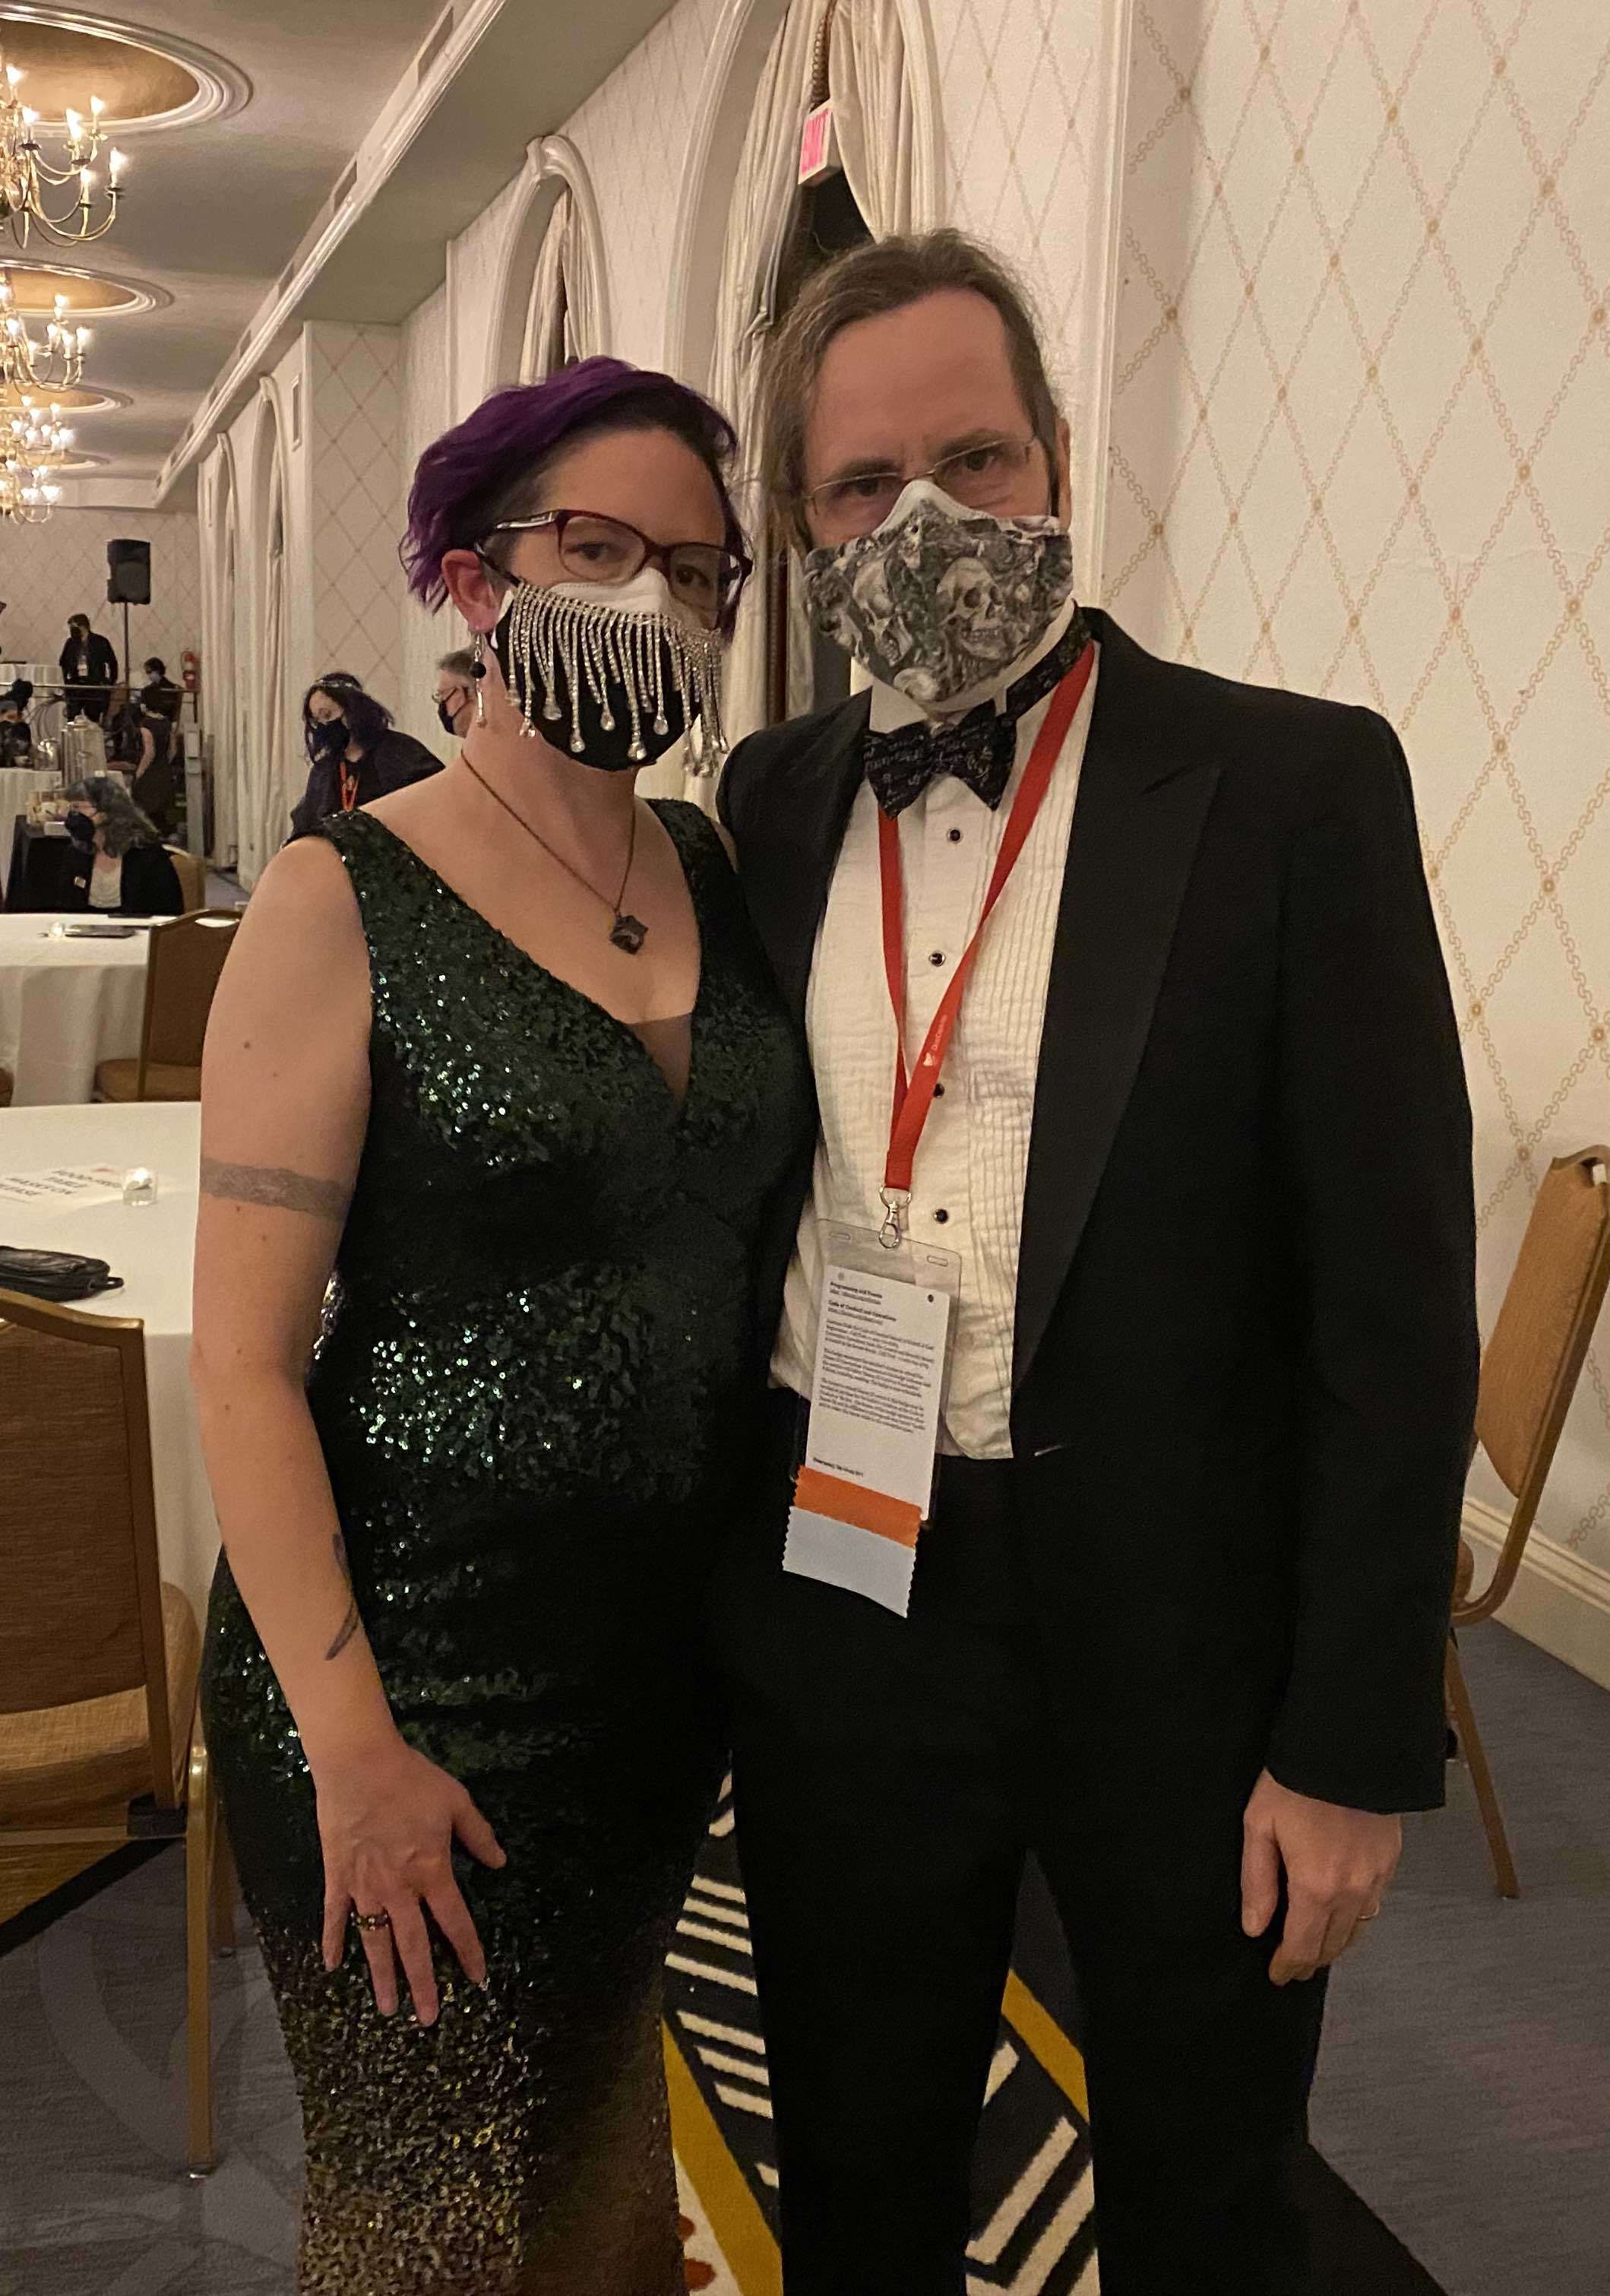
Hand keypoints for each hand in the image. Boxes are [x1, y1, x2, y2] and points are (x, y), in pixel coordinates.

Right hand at [315, 1732, 505, 2023]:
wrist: (359, 1764)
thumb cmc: (411, 1779)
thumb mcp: (456, 1802)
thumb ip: (478, 1835)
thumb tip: (499, 1862)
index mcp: (431, 1871)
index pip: (455, 1922)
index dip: (468, 1951)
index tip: (477, 1979)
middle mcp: (399, 1888)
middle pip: (413, 1946)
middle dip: (423, 1985)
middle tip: (427, 2019)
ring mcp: (365, 1887)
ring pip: (375, 1942)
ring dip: (382, 1977)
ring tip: (387, 2009)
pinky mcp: (337, 1877)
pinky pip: (335, 1916)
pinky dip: (333, 1941)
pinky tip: (332, 1966)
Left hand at [1240, 1769, 1400, 1985]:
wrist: (1349, 1748)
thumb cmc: (1297, 1783)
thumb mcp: (1259, 1826)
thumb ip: (1257, 1881)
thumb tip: (1255, 1927)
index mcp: (1315, 1887)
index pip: (1302, 1946)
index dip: (1288, 1966)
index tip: (1277, 1976)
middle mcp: (1351, 1891)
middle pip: (1332, 1945)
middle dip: (1310, 1960)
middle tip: (1293, 1967)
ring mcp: (1376, 1879)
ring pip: (1357, 1931)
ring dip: (1335, 1944)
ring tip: (1315, 1948)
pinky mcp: (1390, 1863)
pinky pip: (1374, 1906)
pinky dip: (1356, 1920)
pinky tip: (1343, 1915)